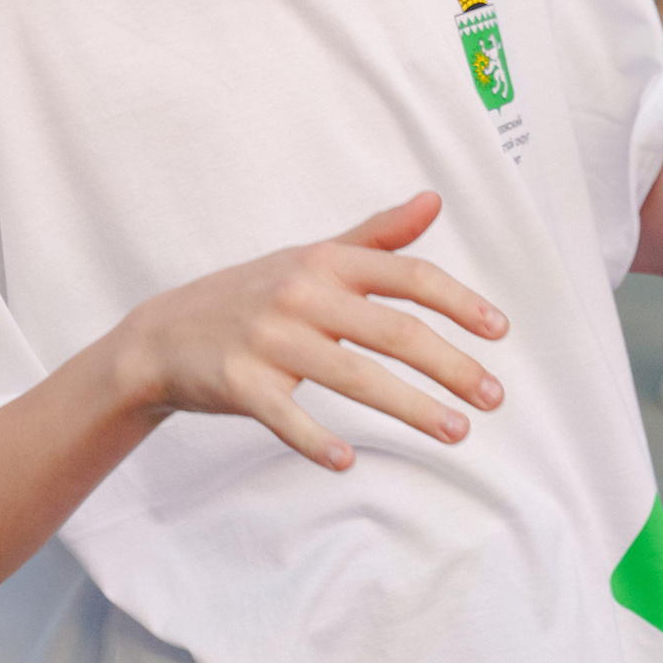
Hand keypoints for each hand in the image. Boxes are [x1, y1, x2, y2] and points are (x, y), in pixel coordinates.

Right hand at [104, 192, 508, 471]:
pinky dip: (315, 440)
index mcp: (325, 261)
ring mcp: (269, 339)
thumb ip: (377, 235)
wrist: (163, 334)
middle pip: (393, 331)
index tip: (499, 332)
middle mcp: (301, 294)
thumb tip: (434, 201)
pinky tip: (348, 460)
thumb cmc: (253, 294)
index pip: (407, 277)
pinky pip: (285, 416)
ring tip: (456, 432)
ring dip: (412, 408)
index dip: (459, 302)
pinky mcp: (238, 382)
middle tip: (493, 397)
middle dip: (451, 366)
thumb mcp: (312, 256)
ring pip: (353, 376)